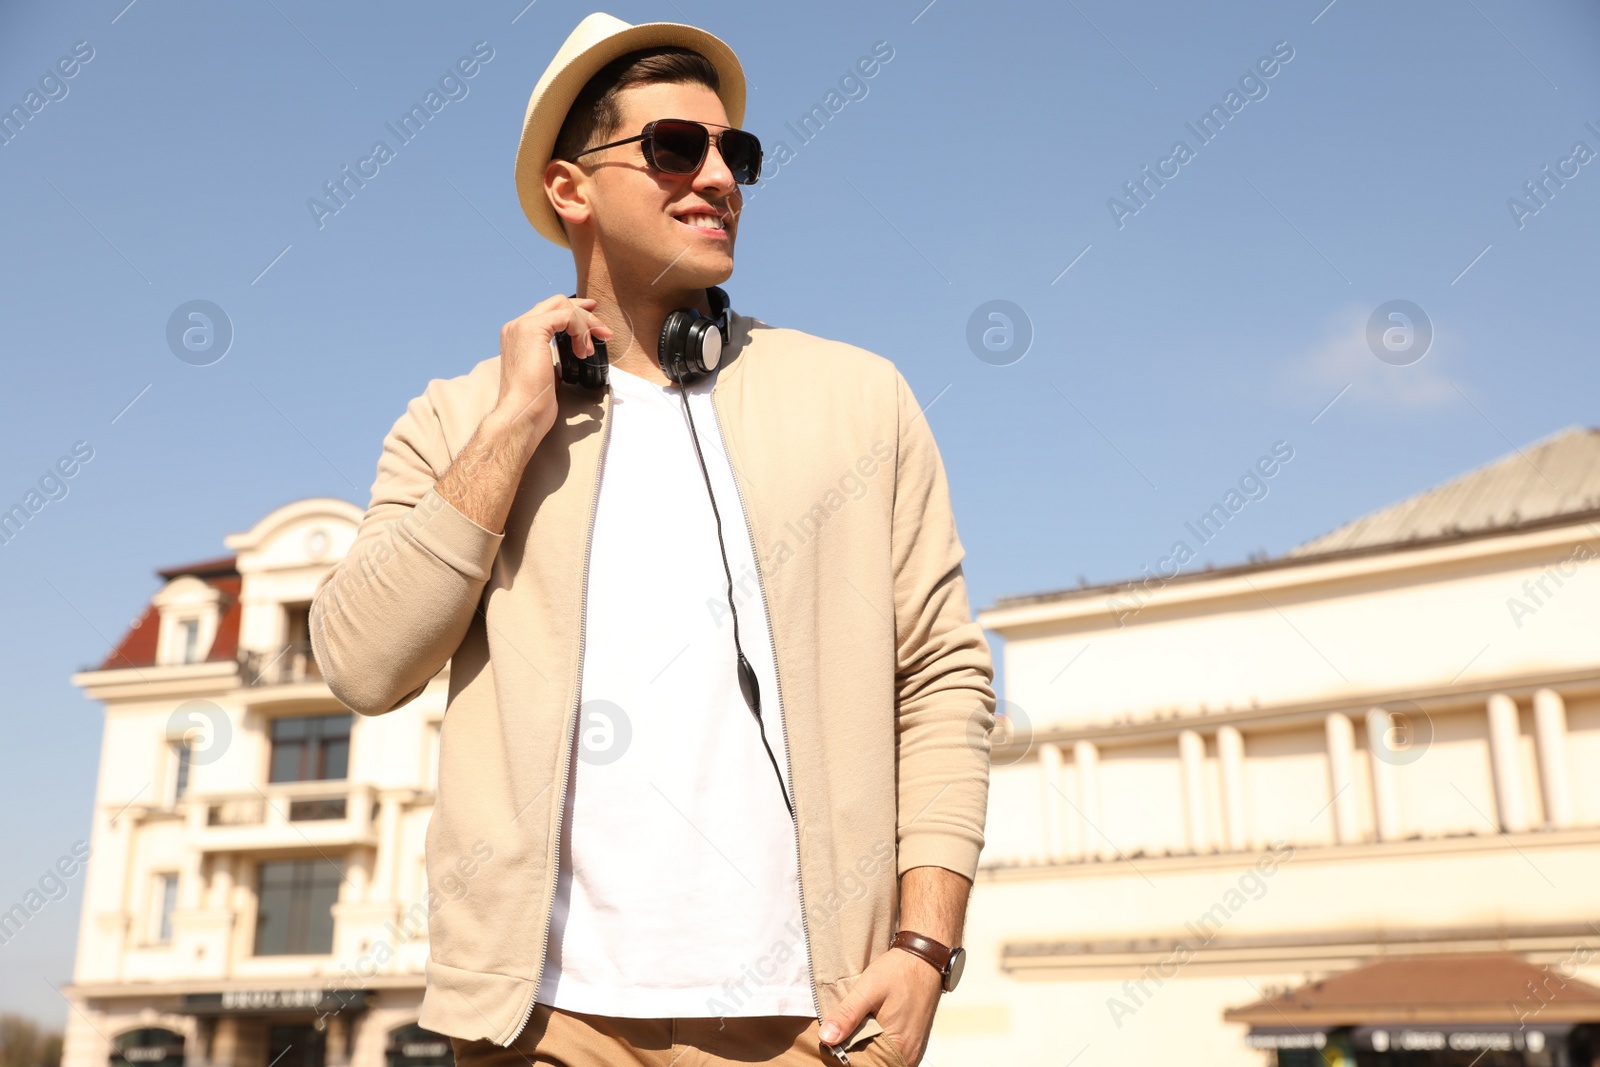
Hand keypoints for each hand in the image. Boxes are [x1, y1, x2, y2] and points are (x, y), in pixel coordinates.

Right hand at [494, 294, 611, 443]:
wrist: (521, 413)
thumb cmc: (534, 402)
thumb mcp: (546, 372)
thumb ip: (553, 356)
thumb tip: (572, 352)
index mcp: (517, 335)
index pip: (547, 312)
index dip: (572, 313)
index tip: (592, 323)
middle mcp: (516, 326)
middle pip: (556, 302)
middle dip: (583, 312)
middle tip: (601, 329)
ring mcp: (522, 325)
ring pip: (563, 306)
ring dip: (585, 324)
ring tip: (590, 350)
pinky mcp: (533, 329)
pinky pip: (565, 316)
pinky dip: (580, 330)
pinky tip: (583, 351)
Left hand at [819, 947, 940, 1065]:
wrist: (925, 958)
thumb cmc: (898, 972)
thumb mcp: (869, 989)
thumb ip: (848, 1014)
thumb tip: (826, 1038)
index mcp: (899, 1047)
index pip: (866, 1066)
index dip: (847, 1059)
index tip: (832, 1048)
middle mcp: (909, 1055)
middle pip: (874, 1065)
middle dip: (855, 1055)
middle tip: (838, 1038)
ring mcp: (912, 1049)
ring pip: (881, 1059)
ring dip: (865, 1049)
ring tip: (850, 1033)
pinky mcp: (913, 1041)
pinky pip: (890, 1051)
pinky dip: (876, 1044)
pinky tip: (865, 1030)